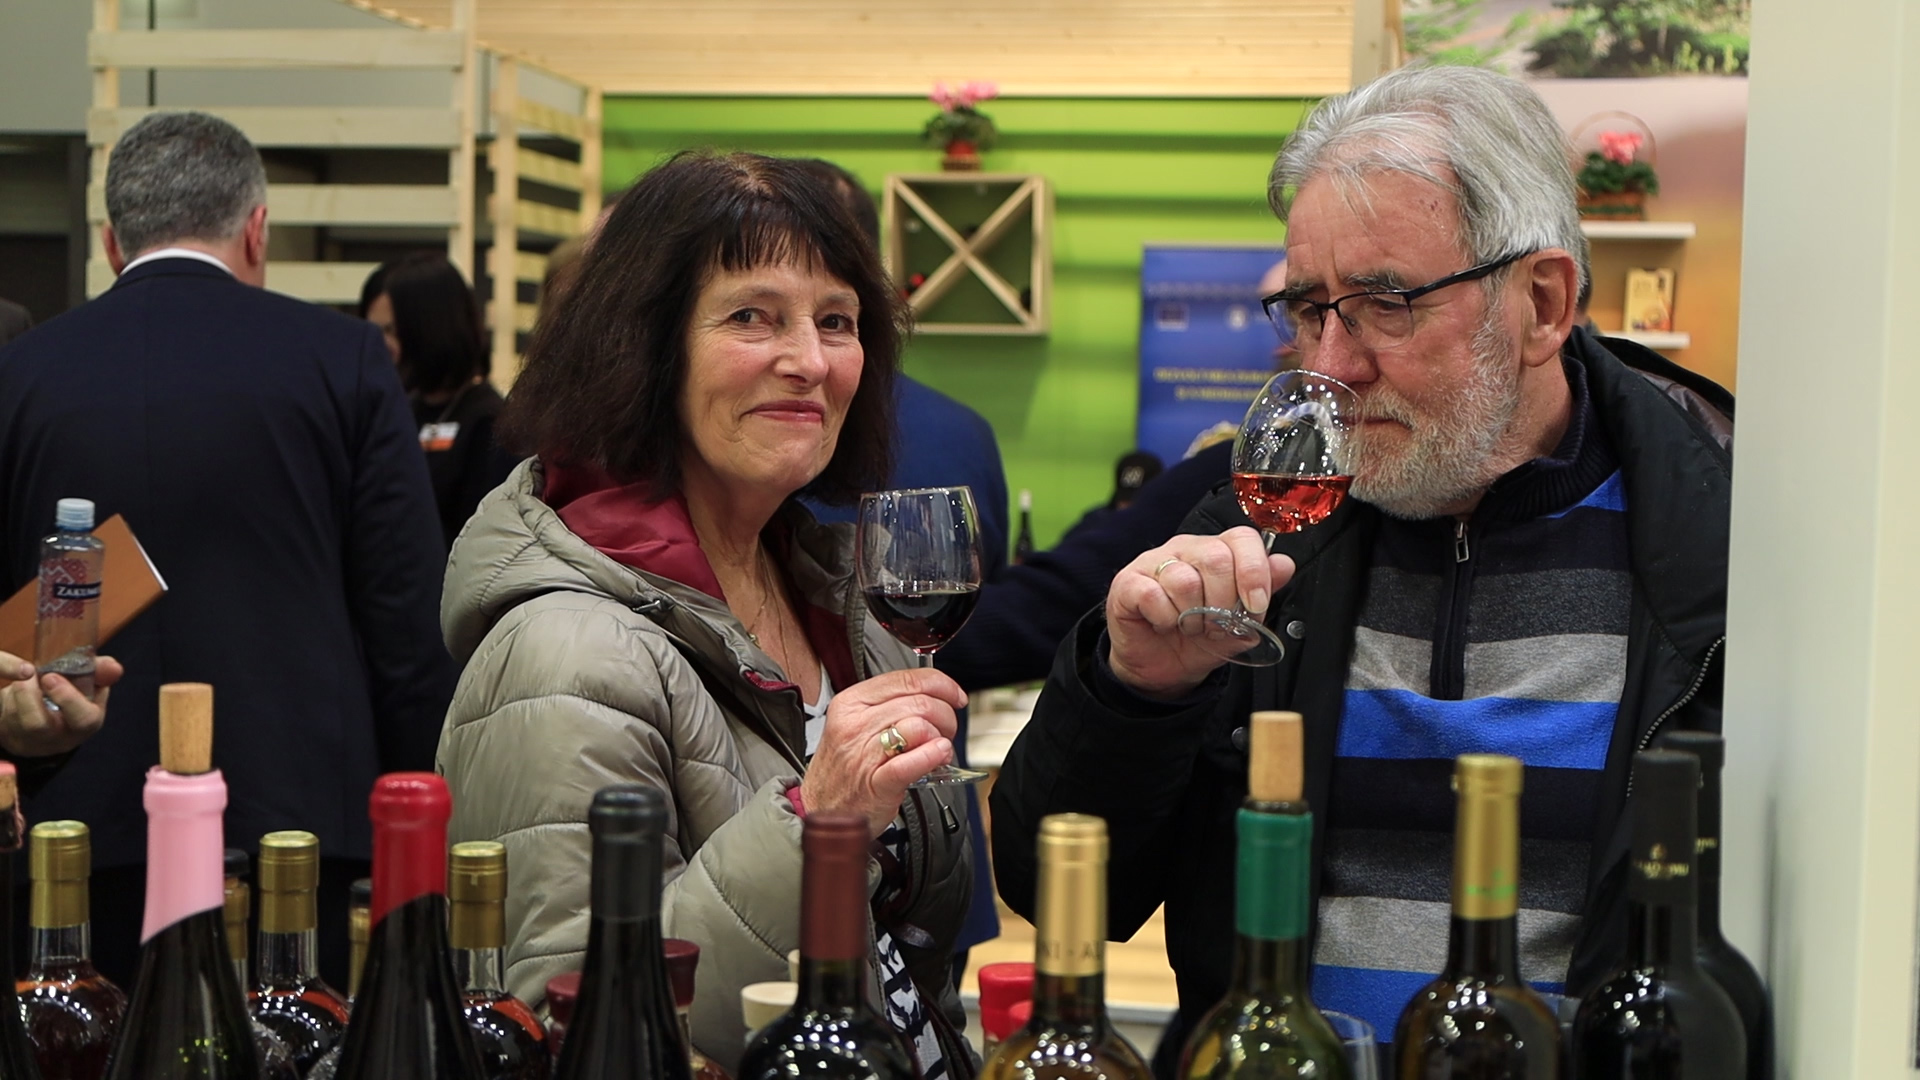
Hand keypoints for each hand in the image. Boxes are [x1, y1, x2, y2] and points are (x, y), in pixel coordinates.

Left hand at [0, 652, 121, 757]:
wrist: (43, 724)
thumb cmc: (69, 701)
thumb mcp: (89, 687)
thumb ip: (101, 672)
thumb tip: (114, 668)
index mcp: (85, 724)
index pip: (83, 719)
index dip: (68, 698)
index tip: (51, 677)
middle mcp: (59, 739)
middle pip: (38, 724)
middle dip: (29, 696)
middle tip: (30, 675)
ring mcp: (31, 742)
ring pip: (15, 718)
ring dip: (17, 693)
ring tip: (25, 678)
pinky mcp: (11, 739)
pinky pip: (4, 719)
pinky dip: (7, 699)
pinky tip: (16, 690)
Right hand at [799, 667, 964, 835]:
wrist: (822, 810)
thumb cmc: (844, 769)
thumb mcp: (856, 724)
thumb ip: (890, 706)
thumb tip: (933, 694)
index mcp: (851, 703)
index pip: (905, 679)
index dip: (940, 684)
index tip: (954, 695)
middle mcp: (854, 724)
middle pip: (918, 701)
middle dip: (945, 714)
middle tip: (947, 729)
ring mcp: (863, 754)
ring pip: (918, 725)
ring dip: (941, 736)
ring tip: (940, 747)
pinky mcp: (875, 783)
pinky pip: (911, 761)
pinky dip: (932, 755)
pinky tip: (939, 754)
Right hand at [1105, 527, 1295, 699]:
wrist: (1162, 666)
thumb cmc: (1198, 638)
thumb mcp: (1240, 622)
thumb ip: (1262, 592)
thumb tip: (1284, 565)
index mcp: (1216, 552)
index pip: (1241, 539)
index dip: (1254, 571)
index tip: (1255, 604)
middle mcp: (1186, 550)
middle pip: (1216, 558)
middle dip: (1223, 602)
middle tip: (1216, 624)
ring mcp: (1154, 563)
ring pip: (1184, 580)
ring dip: (1192, 616)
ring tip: (1188, 626)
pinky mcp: (1128, 583)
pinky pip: (1152, 594)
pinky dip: (1164, 618)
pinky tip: (1164, 624)